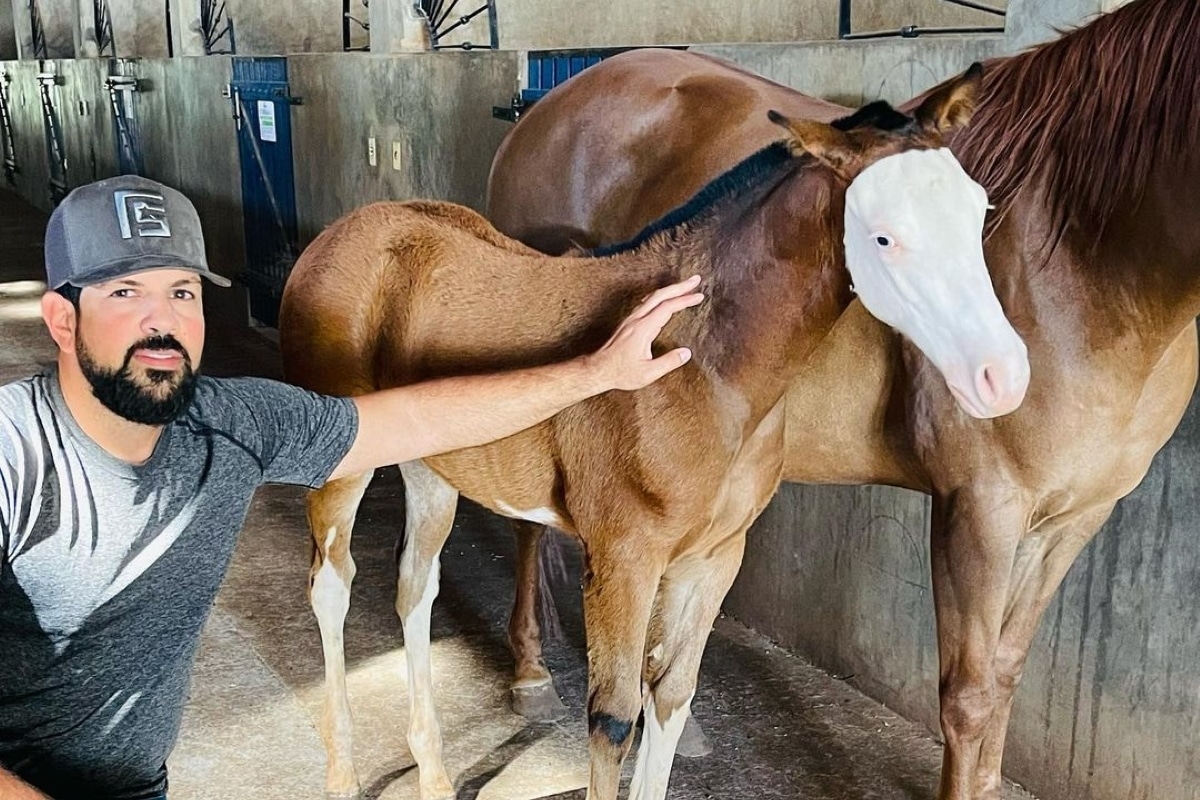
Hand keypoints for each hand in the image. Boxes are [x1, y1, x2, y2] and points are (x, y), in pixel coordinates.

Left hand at [587, 275, 703, 390]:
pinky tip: (664, 299)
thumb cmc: (620, 373)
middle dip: (680, 286)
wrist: (597, 370)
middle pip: (660, 295)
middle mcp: (636, 320)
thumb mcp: (648, 373)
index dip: (684, 300)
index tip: (700, 296)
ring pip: (652, 297)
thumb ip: (669, 362)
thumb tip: (687, 353)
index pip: (667, 307)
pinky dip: (660, 297)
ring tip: (685, 287)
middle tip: (696, 279)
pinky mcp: (628, 323)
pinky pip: (646, 303)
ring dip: (670, 290)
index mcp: (643, 329)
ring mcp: (631, 319)